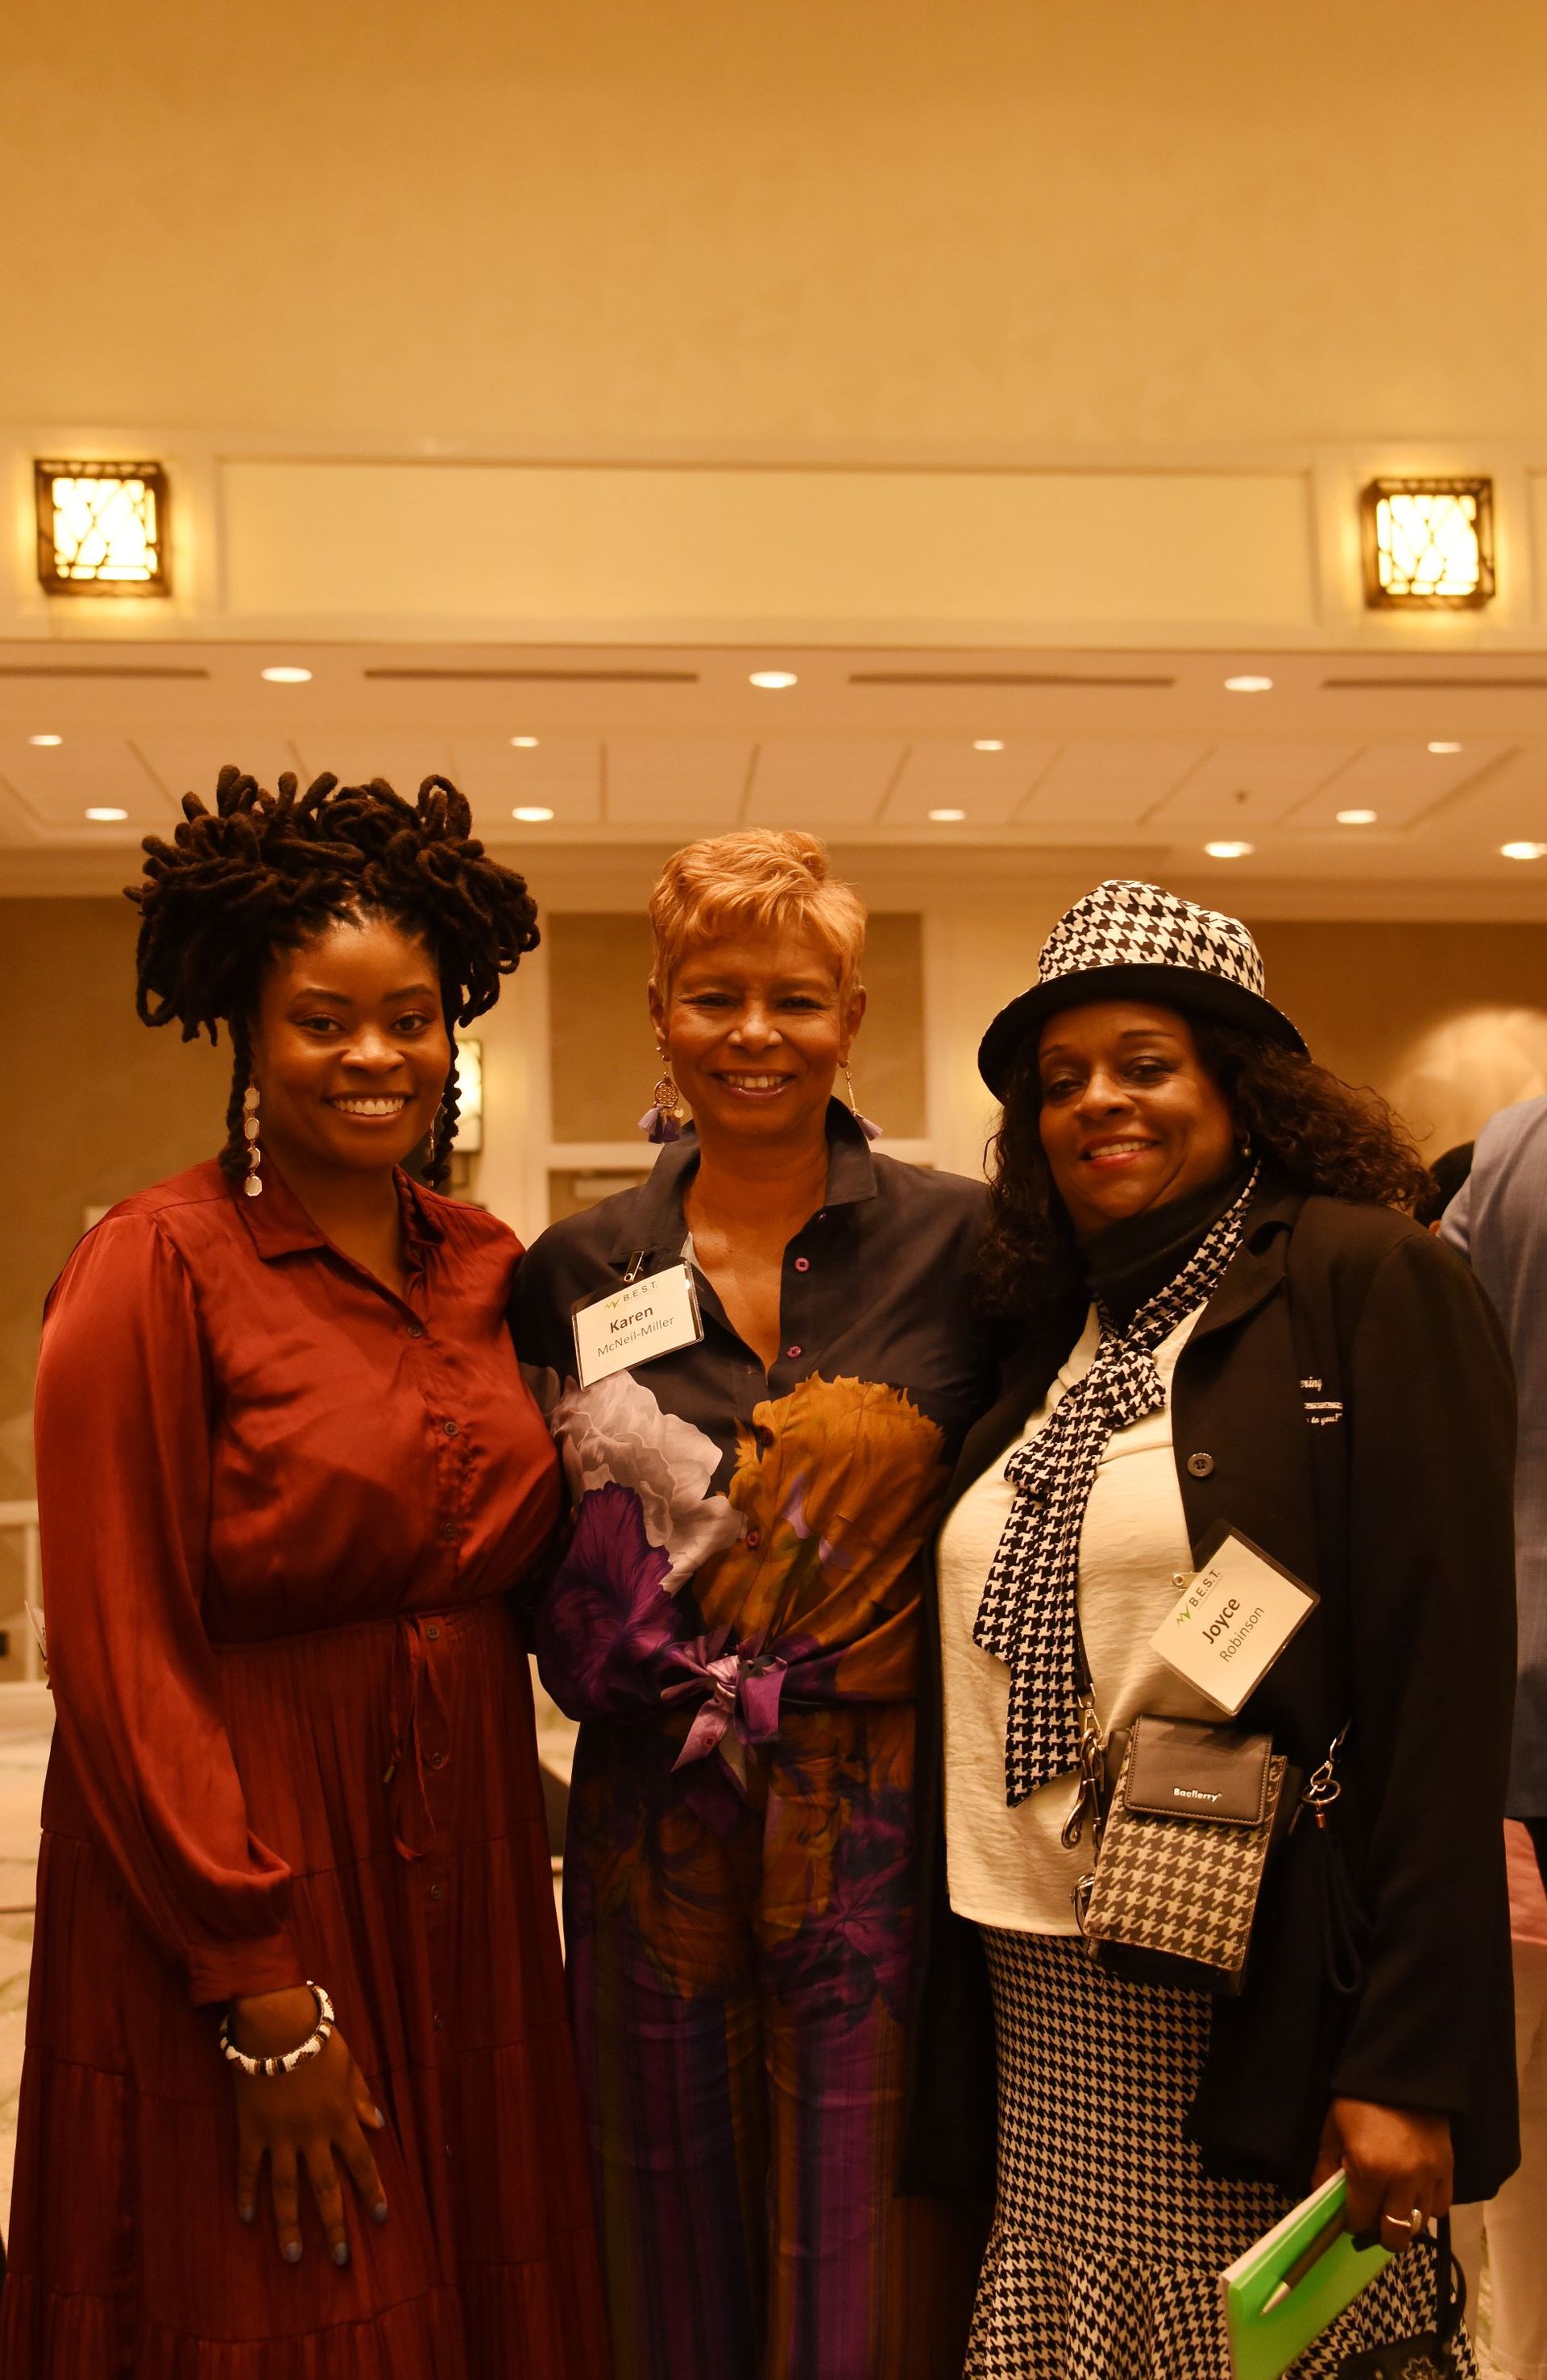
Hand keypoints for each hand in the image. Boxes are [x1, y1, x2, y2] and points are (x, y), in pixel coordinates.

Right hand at [230, 1985, 388, 2265]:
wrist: (275, 2022)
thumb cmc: (316, 2037)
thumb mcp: (349, 2064)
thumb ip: (361, 2096)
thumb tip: (379, 2126)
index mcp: (340, 2117)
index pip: (361, 2163)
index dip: (372, 2191)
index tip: (380, 2217)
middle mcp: (312, 2133)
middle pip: (325, 2187)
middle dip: (334, 2224)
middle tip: (341, 2259)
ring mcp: (279, 2135)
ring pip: (286, 2189)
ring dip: (289, 2224)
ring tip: (294, 2256)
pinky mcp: (251, 2130)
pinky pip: (248, 2168)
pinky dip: (246, 2193)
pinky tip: (247, 2217)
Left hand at [1312, 2096, 1453, 2249]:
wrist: (1397, 2071)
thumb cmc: (1356, 2100)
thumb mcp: (1331, 2131)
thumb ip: (1325, 2170)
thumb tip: (1322, 2201)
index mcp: (1368, 2171)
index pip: (1360, 2221)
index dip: (1351, 2222)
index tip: (1349, 2214)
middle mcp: (1402, 2181)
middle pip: (1394, 2235)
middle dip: (1379, 2233)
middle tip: (1372, 2218)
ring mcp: (1428, 2177)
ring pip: (1419, 2225)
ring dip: (1404, 2220)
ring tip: (1393, 2205)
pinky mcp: (1448, 2168)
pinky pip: (1441, 2207)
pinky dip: (1428, 2206)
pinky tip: (1415, 2193)